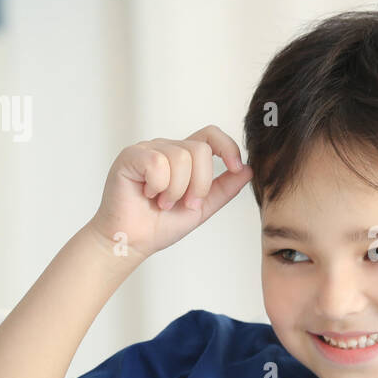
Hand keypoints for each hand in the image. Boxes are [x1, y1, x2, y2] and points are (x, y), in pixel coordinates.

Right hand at [86, 125, 252, 261]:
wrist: (132, 242)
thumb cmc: (160, 225)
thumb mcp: (203, 207)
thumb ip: (224, 188)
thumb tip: (248, 170)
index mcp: (184, 157)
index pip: (210, 135)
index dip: (228, 146)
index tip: (236, 167)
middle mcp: (166, 148)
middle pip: (200, 149)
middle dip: (199, 184)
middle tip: (184, 204)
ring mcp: (147, 149)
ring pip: (181, 157)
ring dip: (176, 189)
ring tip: (162, 202)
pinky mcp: (130, 156)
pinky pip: (158, 162)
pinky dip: (158, 185)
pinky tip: (147, 194)